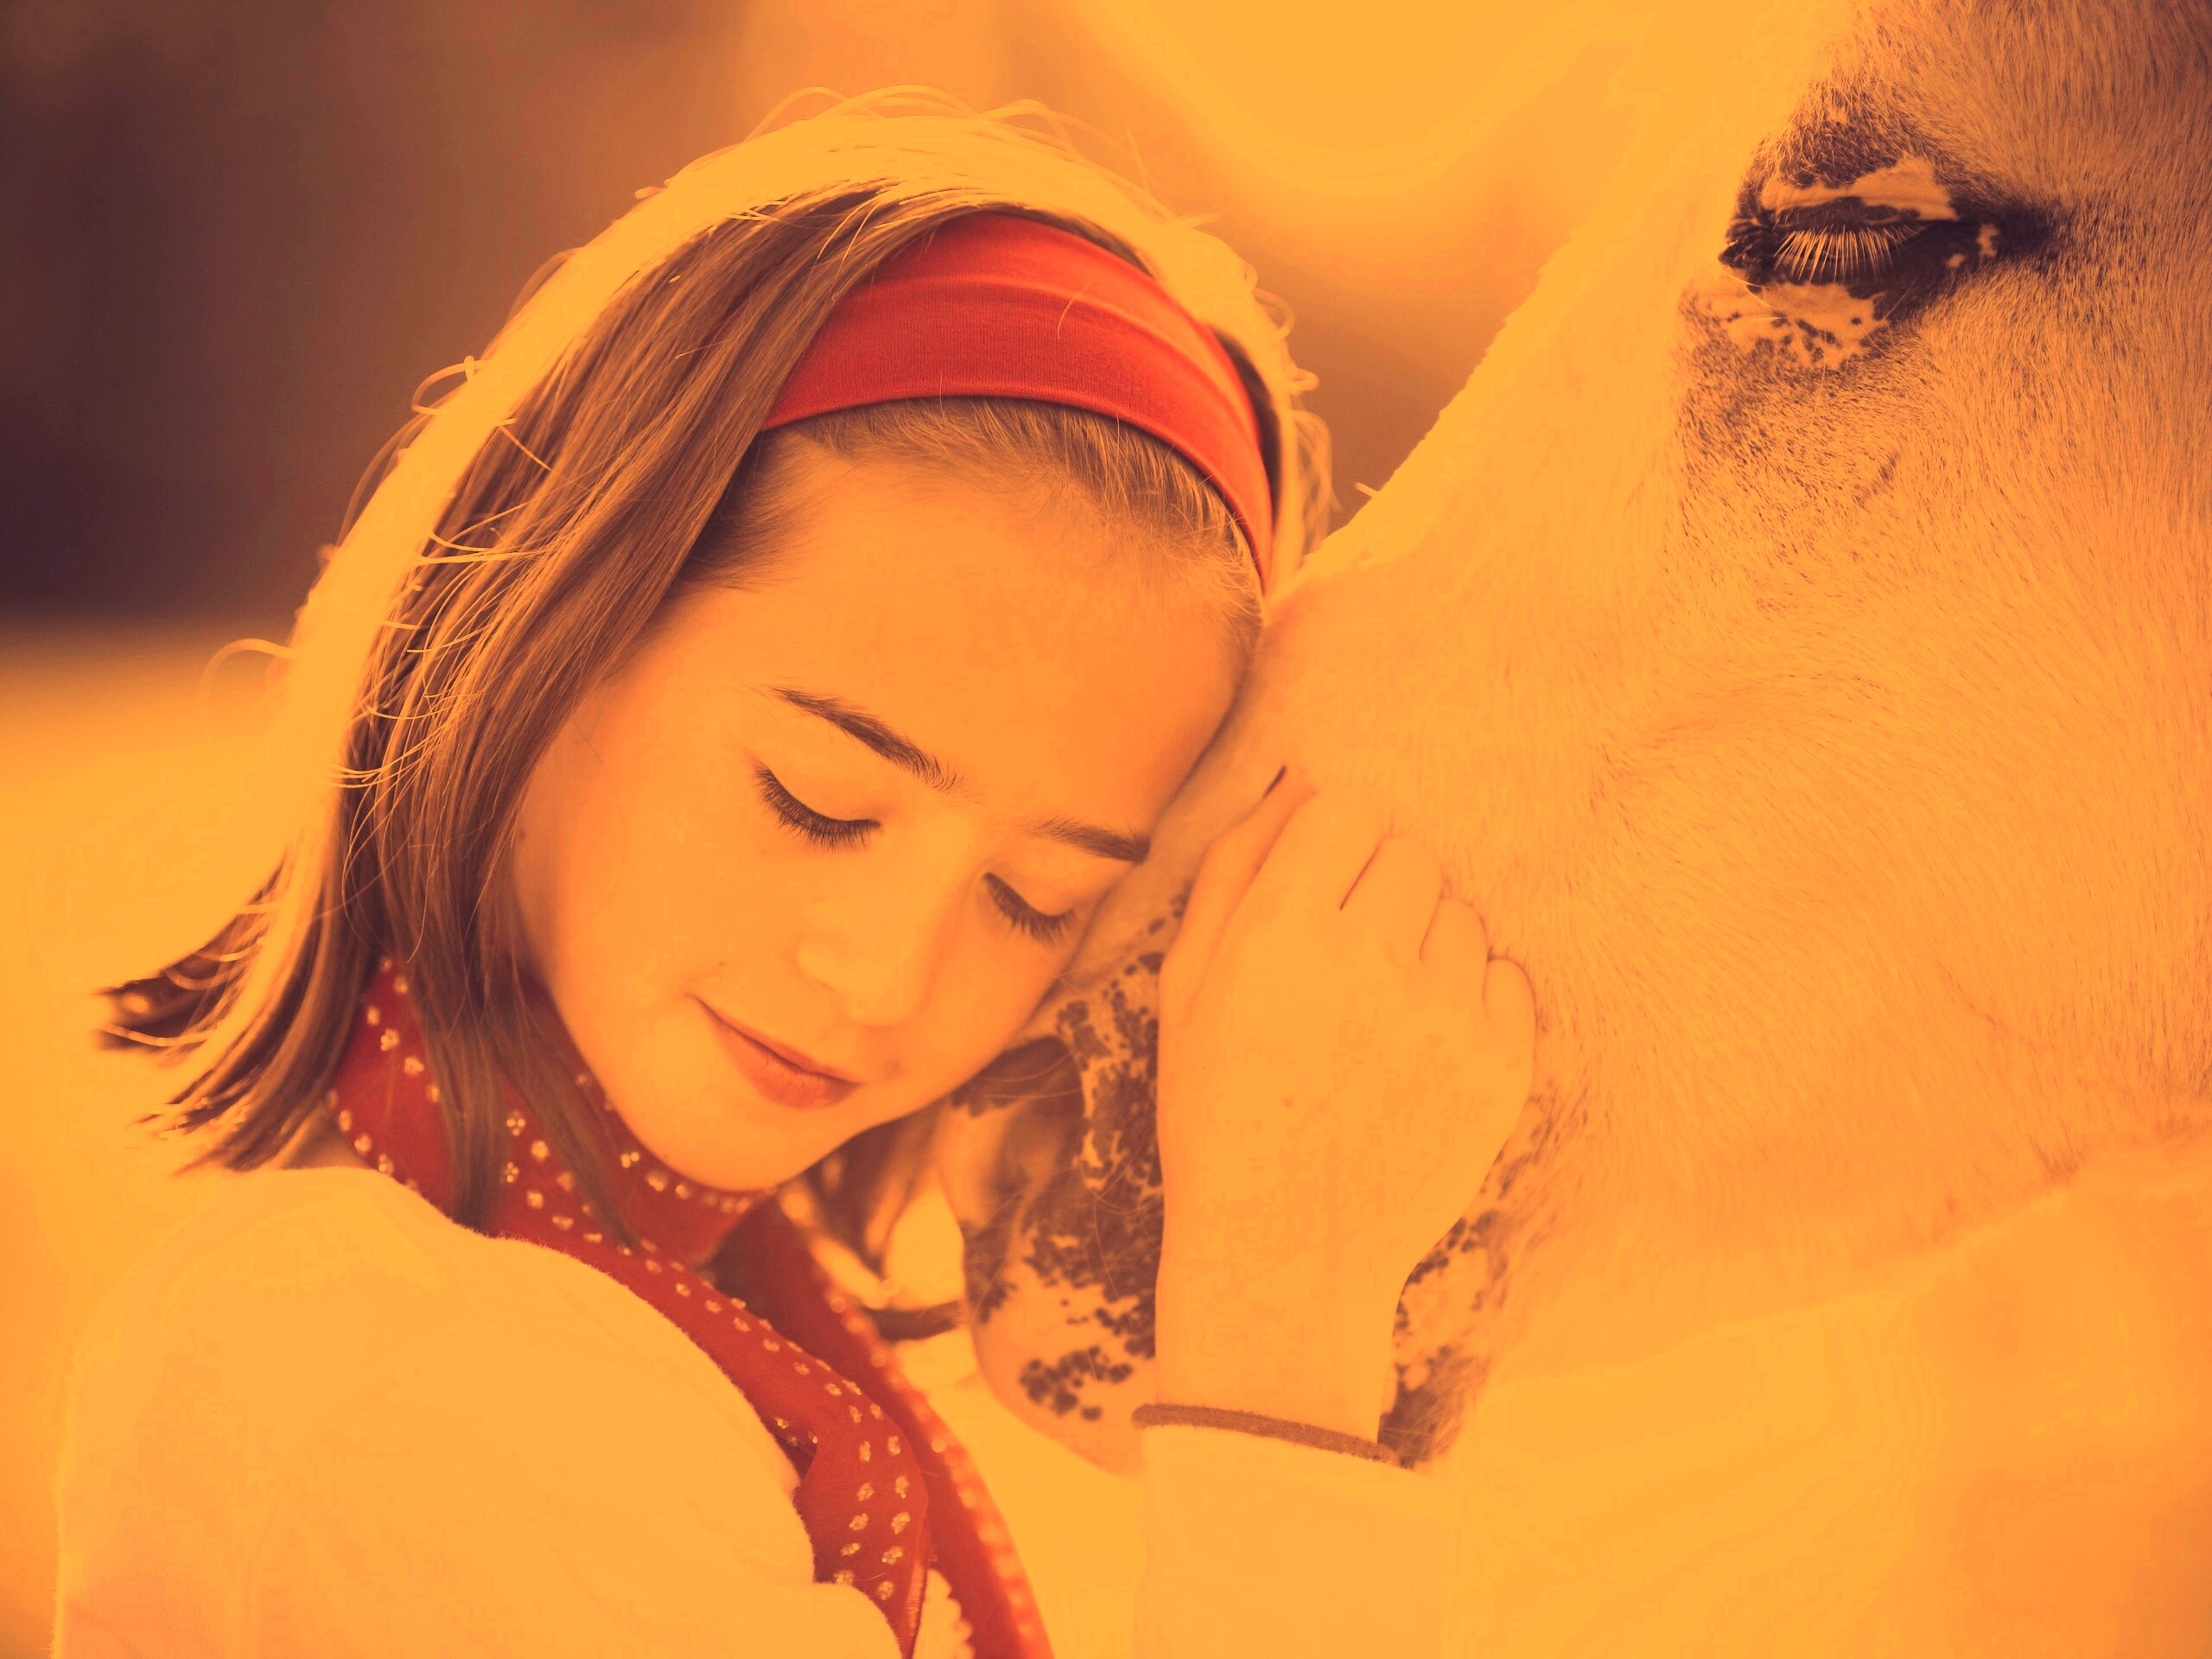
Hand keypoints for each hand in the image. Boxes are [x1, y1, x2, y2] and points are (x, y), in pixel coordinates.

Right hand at [1151, 767, 1536, 1439]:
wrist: (1284, 1256)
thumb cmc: (1217, 1115)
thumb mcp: (1188, 985)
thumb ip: (1238, 868)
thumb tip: (1296, 782)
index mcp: (1283, 929)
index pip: (1349, 812)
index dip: (1330, 852)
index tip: (1316, 900)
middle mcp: (1371, 958)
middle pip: (1413, 855)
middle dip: (1379, 892)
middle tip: (1346, 964)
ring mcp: (1446, 1014)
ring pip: (1462, 916)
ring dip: (1427, 945)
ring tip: (1382, 1016)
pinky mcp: (1501, 1066)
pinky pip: (1506, 979)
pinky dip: (1471, 1002)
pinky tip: (1421, 1052)